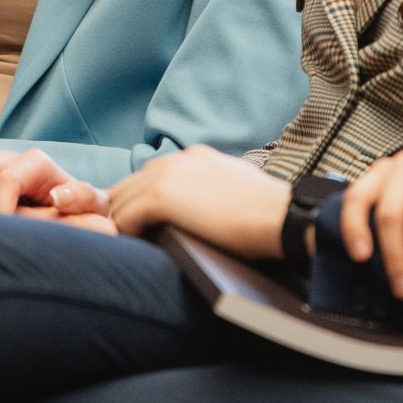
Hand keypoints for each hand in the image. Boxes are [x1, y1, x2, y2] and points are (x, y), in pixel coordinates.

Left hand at [104, 146, 286, 257]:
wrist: (281, 216)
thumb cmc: (268, 214)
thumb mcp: (234, 188)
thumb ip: (209, 189)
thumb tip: (199, 210)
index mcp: (195, 156)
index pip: (151, 174)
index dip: (142, 200)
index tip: (143, 223)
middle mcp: (177, 160)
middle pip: (129, 184)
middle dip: (125, 211)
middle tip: (130, 238)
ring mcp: (167, 176)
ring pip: (121, 201)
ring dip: (123, 224)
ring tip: (134, 246)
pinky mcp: (161, 197)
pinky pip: (124, 217)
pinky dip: (126, 233)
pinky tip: (139, 246)